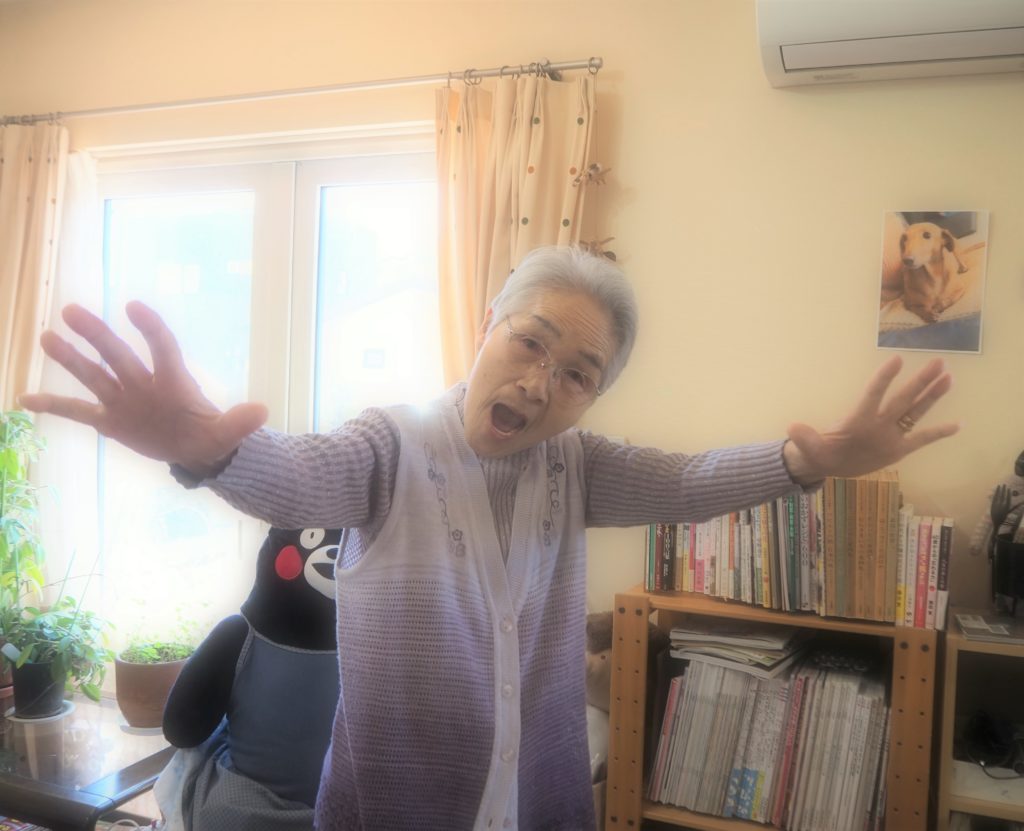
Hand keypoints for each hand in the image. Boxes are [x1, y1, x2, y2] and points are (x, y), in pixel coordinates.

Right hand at [18, 302, 267, 476]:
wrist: (194, 449)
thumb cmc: (211, 434)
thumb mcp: (228, 433)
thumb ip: (240, 422)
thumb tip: (263, 411)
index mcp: (174, 381)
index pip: (162, 347)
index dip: (151, 329)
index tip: (135, 308)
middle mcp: (143, 383)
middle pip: (118, 355)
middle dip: (98, 336)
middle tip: (72, 311)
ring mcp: (123, 400)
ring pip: (93, 375)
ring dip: (71, 359)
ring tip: (47, 337)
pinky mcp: (109, 420)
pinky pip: (77, 412)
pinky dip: (54, 407)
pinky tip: (25, 399)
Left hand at [782, 356, 958, 484]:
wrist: (826, 463)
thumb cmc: (816, 451)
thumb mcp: (807, 448)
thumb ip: (804, 438)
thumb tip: (792, 428)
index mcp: (858, 419)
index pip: (873, 395)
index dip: (883, 379)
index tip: (896, 360)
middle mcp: (878, 422)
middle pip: (902, 398)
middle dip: (919, 382)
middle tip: (939, 361)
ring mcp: (890, 434)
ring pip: (915, 411)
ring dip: (931, 396)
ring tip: (948, 378)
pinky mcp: (897, 449)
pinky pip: (921, 440)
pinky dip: (938, 433)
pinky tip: (957, 424)